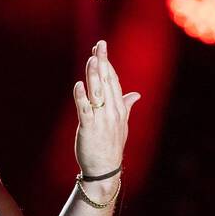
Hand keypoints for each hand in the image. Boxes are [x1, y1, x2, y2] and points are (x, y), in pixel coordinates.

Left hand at [73, 40, 139, 177]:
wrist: (105, 170)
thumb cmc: (111, 147)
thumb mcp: (122, 125)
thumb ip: (126, 106)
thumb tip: (135, 94)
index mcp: (119, 109)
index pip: (114, 81)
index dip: (107, 64)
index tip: (101, 49)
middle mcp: (112, 112)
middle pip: (106, 83)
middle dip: (103, 63)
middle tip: (99, 46)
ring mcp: (101, 120)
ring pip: (97, 93)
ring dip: (94, 75)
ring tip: (91, 59)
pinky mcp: (89, 128)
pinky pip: (85, 110)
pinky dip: (81, 97)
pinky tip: (78, 85)